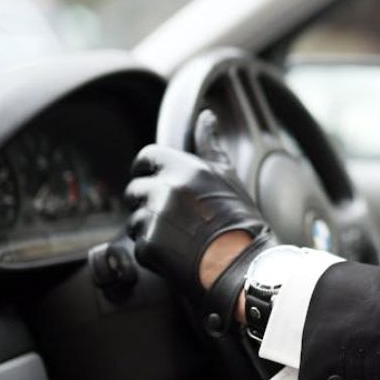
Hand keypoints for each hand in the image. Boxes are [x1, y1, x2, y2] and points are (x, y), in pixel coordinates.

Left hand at [125, 144, 275, 334]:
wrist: (244, 264)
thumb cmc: (241, 221)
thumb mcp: (227, 175)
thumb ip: (210, 144)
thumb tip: (206, 116)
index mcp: (186, 169)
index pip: (147, 156)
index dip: (145, 168)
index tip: (149, 178)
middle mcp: (167, 189)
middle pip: (136, 189)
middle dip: (147, 202)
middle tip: (172, 218)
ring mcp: (156, 218)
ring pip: (135, 218)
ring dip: (149, 227)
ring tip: (179, 237)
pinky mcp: (149, 246)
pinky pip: (139, 244)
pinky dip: (153, 251)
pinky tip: (177, 253)